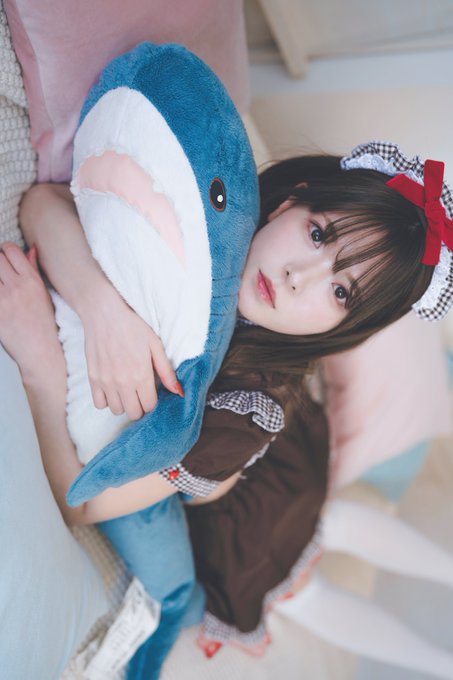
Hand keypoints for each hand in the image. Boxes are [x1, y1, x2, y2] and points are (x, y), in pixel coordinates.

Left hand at [0, 242, 65, 386]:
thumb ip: (33, 269)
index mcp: (32, 281)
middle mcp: (17, 287)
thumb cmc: (43, 324)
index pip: (11, 250)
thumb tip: (31, 249)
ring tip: (1, 287)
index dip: (5, 251)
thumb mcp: (43, 294)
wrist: (39, 351)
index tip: (5, 258)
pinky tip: (1, 301)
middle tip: (0, 274)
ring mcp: (3, 300)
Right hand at [80, 285, 181, 420]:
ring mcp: (106, 381)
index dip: (153, 401)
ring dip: (124, 404)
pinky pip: (99, 404)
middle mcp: (123, 382)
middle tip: (140, 393)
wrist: (103, 313)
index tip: (151, 392)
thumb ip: (166, 371)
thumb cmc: (132, 326)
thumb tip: (178, 391)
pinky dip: (106, 401)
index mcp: (141, 375)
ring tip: (127, 390)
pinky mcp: (92, 378)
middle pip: (134, 413)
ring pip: (116, 410)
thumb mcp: (155, 345)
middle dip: (140, 406)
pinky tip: (112, 389)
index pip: (149, 406)